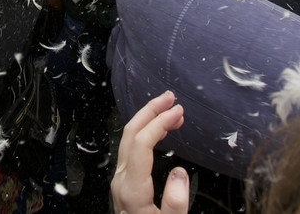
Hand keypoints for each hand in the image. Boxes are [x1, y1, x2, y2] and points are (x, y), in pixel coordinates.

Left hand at [112, 91, 188, 213]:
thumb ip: (175, 203)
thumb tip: (178, 172)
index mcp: (131, 189)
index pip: (141, 143)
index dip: (159, 122)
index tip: (178, 111)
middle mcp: (122, 181)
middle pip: (130, 134)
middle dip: (149, 110)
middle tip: (170, 97)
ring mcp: (121, 181)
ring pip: (129, 139)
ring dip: (148, 120)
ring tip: (170, 109)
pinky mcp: (125, 183)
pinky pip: (132, 149)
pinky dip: (147, 133)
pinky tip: (160, 132)